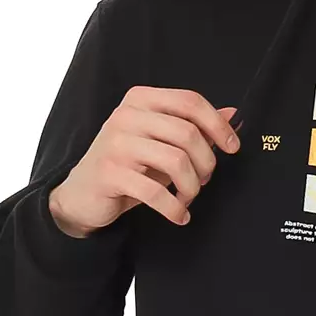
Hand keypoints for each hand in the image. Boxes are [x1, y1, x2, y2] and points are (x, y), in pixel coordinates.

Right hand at [50, 86, 240, 233]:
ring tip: (188, 197)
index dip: (218, 125)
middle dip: (206, 162)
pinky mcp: (110, 173)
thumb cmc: (127, 165)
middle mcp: (126, 116)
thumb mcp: (161, 141)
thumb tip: (233, 114)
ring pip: (177, 161)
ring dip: (191, 187)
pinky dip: (174, 208)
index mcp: (141, 100)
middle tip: (203, 180)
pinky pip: (156, 192)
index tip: (232, 146)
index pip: (190, 101)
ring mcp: (116, 143)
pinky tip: (179, 215)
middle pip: (188, 133)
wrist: (82, 194)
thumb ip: (195, 126)